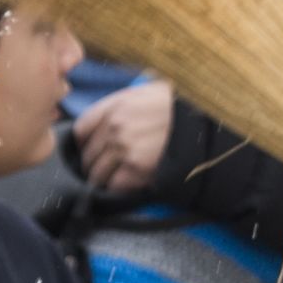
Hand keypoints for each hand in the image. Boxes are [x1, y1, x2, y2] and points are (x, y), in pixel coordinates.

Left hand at [74, 80, 175, 199]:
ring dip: (104, 180)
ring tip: (116, 179)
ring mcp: (123, 149)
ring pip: (97, 174)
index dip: (84, 143)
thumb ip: (122, 103)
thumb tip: (106, 119)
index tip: (92, 150)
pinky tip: (129, 184)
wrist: (201, 126)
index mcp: (115, 106)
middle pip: (87, 155)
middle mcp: (114, 127)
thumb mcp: (148, 93)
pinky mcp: (135, 169)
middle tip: (106, 169)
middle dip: (94, 164)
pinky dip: (118, 189)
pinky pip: (114, 186)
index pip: (80, 130)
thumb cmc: (179, 107)